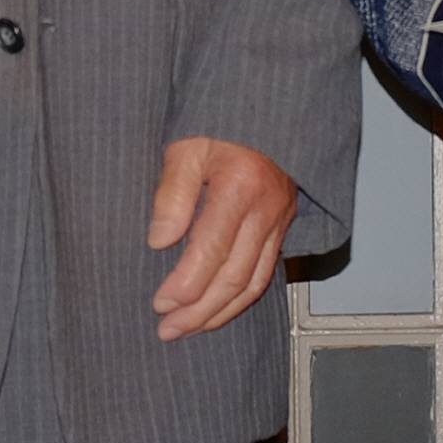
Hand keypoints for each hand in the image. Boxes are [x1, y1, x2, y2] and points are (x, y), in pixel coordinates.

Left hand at [148, 138, 296, 341]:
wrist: (268, 112)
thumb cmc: (219, 127)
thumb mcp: (186, 145)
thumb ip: (172, 193)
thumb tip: (159, 242)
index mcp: (240, 186)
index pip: (212, 250)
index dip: (186, 284)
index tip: (160, 303)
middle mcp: (266, 210)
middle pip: (234, 277)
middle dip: (199, 311)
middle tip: (168, 330)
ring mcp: (279, 222)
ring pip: (253, 283)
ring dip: (219, 314)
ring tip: (188, 330)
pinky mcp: (283, 229)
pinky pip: (265, 275)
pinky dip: (240, 301)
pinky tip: (217, 312)